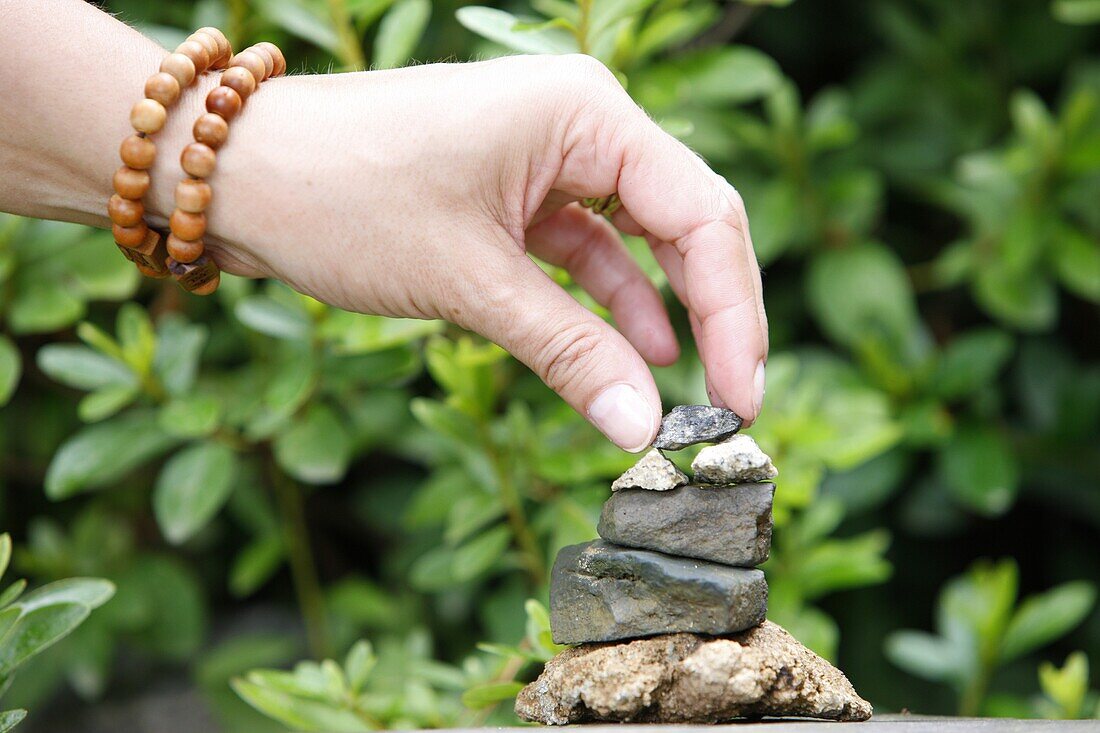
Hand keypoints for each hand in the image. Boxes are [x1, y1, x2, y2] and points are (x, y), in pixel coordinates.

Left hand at [193, 54, 767, 450]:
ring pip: (638, 241)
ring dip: (661, 315)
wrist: (236, 175)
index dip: (734, 313)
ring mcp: (548, 156)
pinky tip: (631, 357)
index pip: (703, 216)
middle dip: (710, 315)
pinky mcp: (514, 192)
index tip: (741, 398)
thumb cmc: (343, 195)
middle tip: (728, 406)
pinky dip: (607, 303)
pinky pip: (585, 250)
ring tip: (685, 398)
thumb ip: (568, 352)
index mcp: (587, 114)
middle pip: (684, 225)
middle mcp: (580, 123)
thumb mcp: (470, 282)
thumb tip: (643, 431)